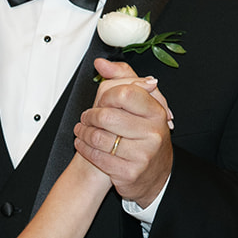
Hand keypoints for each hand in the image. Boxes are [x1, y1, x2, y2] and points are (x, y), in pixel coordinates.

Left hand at [74, 58, 173, 205]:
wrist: (154, 174)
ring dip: (83, 133)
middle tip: (86, 117)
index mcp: (156, 112)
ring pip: (99, 138)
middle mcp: (153, 133)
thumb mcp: (142, 104)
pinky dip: (85, 149)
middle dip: (89, 116)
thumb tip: (101, 63)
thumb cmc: (144, 134)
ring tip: (81, 131)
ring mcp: (143, 155)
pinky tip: (83, 144)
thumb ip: (124, 78)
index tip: (102, 101)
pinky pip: (98, 157)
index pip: (125, 93)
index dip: (107, 96)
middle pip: (107, 117)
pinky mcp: (130, 173)